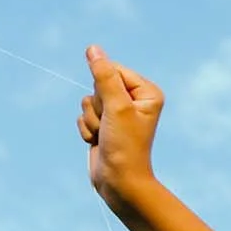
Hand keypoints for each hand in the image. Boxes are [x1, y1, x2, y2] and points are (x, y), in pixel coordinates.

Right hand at [78, 44, 163, 193]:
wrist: (119, 182)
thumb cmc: (124, 146)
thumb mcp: (116, 106)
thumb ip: (104, 75)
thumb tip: (92, 48)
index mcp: (147, 91)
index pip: (113, 70)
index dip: (106, 89)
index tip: (116, 110)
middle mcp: (134, 100)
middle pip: (98, 84)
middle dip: (98, 107)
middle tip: (110, 126)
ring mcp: (117, 113)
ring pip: (87, 101)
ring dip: (92, 120)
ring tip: (106, 136)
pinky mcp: (103, 125)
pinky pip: (83, 115)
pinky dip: (87, 130)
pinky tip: (99, 142)